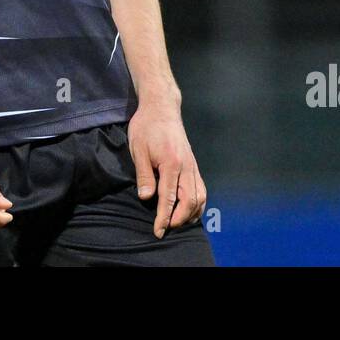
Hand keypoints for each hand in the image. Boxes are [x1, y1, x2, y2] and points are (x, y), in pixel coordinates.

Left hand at [129, 102, 207, 237]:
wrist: (161, 108)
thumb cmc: (146, 127)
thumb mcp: (138, 150)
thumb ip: (144, 175)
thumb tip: (146, 198)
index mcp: (171, 163)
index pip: (169, 198)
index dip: (164, 217)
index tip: (158, 231)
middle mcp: (187, 166)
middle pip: (190, 200)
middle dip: (179, 219)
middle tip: (166, 228)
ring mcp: (192, 166)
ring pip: (200, 196)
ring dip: (191, 213)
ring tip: (177, 223)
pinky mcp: (194, 165)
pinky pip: (201, 189)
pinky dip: (198, 204)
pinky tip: (189, 211)